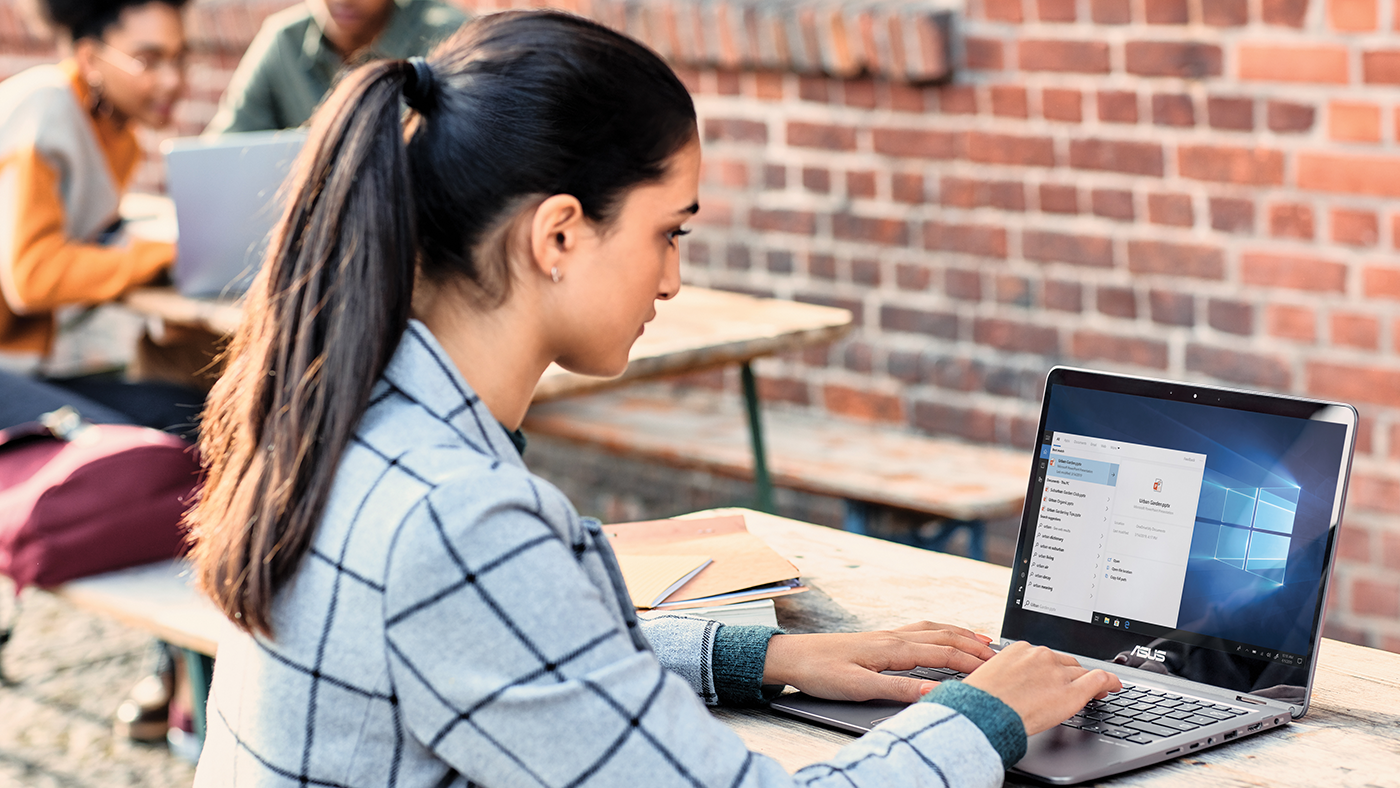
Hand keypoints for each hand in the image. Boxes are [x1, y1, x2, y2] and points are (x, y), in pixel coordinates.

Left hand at [763, 621, 995, 702]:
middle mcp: (893, 637)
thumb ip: (898, 689)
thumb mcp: (859, 687)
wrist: (792, 657)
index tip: (997, 668)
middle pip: (944, 637)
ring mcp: (887, 635)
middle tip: (1001, 654)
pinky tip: (941, 637)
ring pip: (933, 630)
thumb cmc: (819, 671)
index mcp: (892, 649)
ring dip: (960, 634)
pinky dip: (940, 632)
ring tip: (982, 640)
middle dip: (974, 645)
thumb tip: (932, 693)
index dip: (972, 661)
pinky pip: (919, 630)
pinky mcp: (879, 639)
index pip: (943, 653)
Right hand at [962, 640, 1121, 734]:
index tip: (1056, 674)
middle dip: (1071, 673)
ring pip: (1081, 672)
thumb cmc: (981, 700)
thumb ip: (1006, 673)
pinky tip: (1114, 686)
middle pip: (1064, 662)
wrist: (985, 714)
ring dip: (1088, 679)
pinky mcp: (1071, 691)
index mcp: (1020, 649)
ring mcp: (1057, 672)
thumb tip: (1010, 683)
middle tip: (1074, 684)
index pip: (1044, 656)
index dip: (1054, 668)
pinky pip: (1097, 680)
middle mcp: (1041, 655)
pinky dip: (1109, 681)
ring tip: (1097, 688)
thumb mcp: (988, 676)